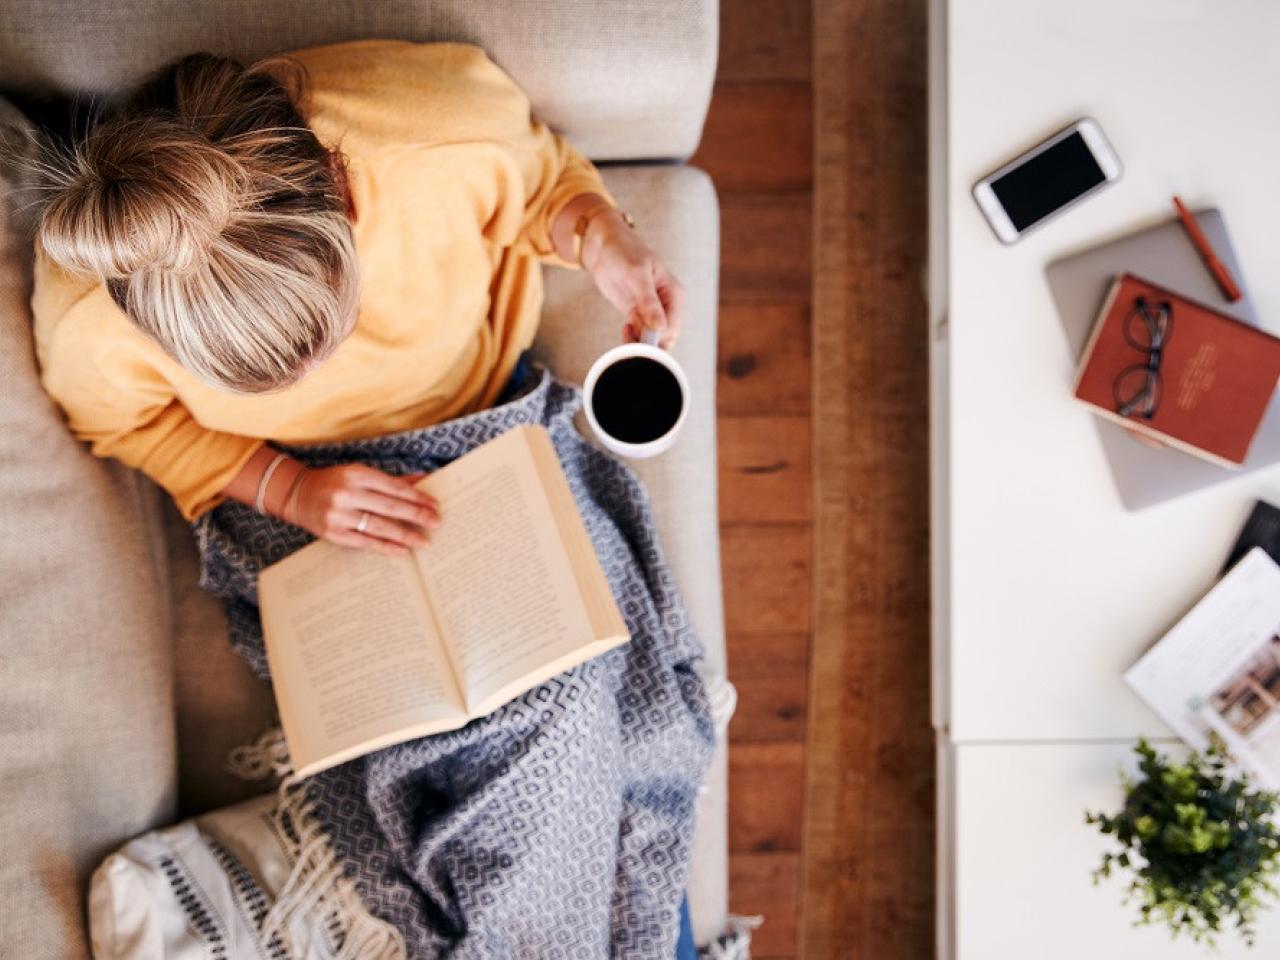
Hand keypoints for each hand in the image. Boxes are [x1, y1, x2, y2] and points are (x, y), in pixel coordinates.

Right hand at [290, 464, 439, 555]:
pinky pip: (364, 542)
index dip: (416, 496)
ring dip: (405, 534)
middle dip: (416, 515)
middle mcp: (347, 493)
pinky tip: (401, 550)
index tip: (434, 504)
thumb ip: (390, 480)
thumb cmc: (336, 483)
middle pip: (389, 506)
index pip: (393, 487)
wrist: (298, 494)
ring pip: (379, 526)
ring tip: (423, 541)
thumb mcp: (360, 474)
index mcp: (356, 474)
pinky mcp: (333, 533)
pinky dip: (385, 547)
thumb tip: (422, 479)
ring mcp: (338, 515)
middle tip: (436, 523)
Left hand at [582, 211, 685, 349]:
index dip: (658, 337)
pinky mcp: (637, 315)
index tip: (640, 335)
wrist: (603, 247)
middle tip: (631, 334)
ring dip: (638, 342)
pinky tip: (624, 327)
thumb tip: (660, 327)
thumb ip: (648, 301)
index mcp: (674, 294)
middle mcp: (667, 306)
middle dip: (649, 343)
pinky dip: (631, 338)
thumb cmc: (624, 252)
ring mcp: (652, 313)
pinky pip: (639, 336)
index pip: (673, 327)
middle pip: (665, 338)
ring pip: (651, 341)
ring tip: (626, 328)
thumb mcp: (636, 274)